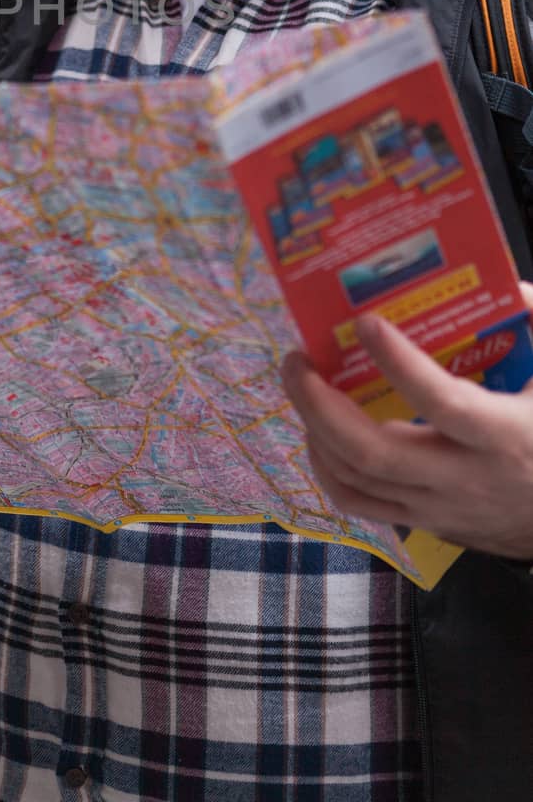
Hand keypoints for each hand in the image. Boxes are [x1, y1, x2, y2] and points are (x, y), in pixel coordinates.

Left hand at [281, 283, 532, 558]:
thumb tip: (510, 287)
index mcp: (503, 438)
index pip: (442, 403)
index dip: (400, 363)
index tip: (365, 322)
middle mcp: (464, 480)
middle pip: (374, 452)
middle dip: (321, 404)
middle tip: (298, 359)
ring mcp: (437, 508)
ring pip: (355, 479)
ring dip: (315, 429)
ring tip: (303, 383)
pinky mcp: (422, 523)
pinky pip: (358, 502)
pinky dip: (326, 465)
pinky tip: (318, 430)